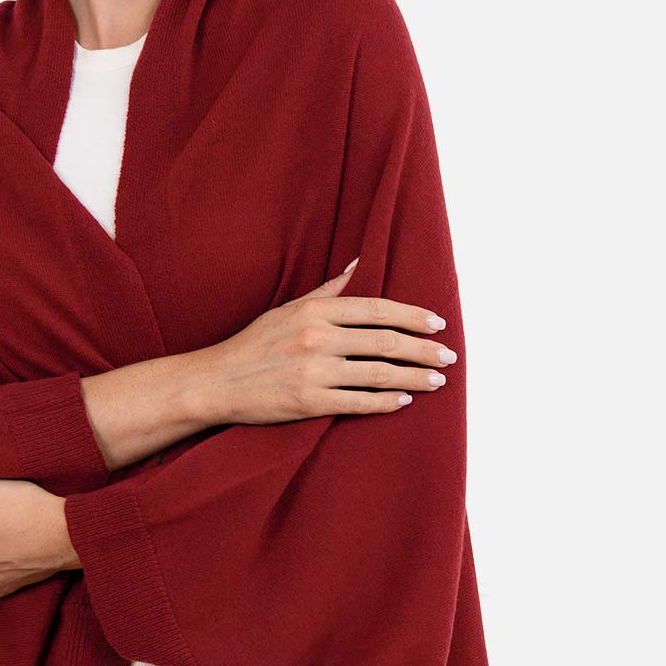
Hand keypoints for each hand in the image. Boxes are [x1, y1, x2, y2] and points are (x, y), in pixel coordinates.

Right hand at [201, 255, 458, 424]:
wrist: (216, 382)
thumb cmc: (254, 344)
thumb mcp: (289, 308)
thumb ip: (329, 289)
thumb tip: (361, 262)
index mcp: (315, 311)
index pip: (377, 309)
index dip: (412, 316)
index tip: (437, 324)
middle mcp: (317, 338)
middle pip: (385, 342)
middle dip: (423, 350)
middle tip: (448, 356)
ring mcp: (314, 371)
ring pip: (378, 374)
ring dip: (413, 378)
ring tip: (436, 381)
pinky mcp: (309, 402)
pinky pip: (359, 402)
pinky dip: (386, 402)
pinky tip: (403, 401)